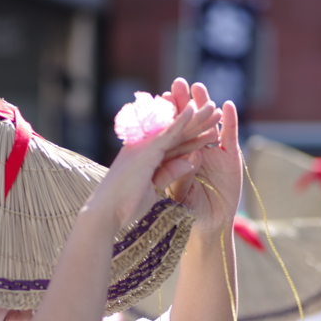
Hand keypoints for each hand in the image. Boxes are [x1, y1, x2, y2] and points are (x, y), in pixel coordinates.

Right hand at [87, 99, 219, 228]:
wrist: (106, 214)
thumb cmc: (124, 208)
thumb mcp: (153, 190)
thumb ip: (169, 174)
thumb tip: (190, 160)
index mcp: (144, 157)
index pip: (173, 145)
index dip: (191, 137)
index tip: (208, 132)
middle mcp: (142, 147)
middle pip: (176, 133)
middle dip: (197, 123)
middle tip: (214, 110)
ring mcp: (143, 146)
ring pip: (174, 129)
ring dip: (195, 116)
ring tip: (213, 106)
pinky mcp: (145, 150)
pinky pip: (167, 133)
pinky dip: (181, 121)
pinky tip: (194, 110)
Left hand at [163, 80, 242, 233]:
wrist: (208, 227)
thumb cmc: (186, 211)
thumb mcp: (173, 189)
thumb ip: (172, 172)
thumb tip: (172, 154)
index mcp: (179, 156)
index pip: (174, 131)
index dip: (169, 114)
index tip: (162, 96)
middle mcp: (197, 150)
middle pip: (191, 122)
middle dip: (185, 102)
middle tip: (178, 83)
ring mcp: (215, 153)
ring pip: (209, 124)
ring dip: (205, 105)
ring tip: (199, 88)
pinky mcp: (231, 159)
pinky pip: (230, 137)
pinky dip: (230, 121)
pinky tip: (227, 106)